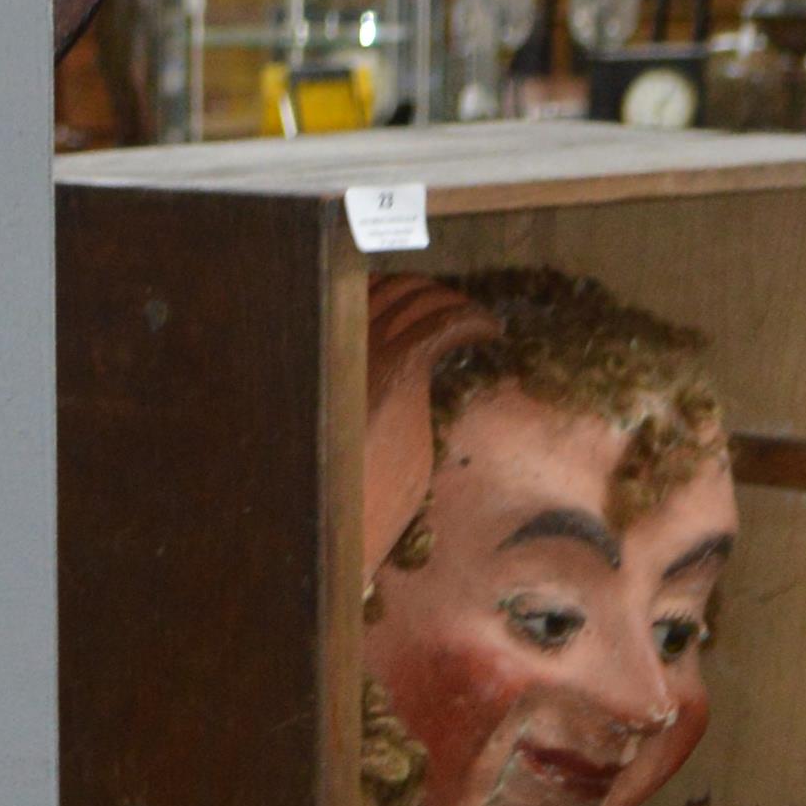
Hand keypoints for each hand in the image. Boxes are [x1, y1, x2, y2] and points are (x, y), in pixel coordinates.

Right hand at [359, 272, 501, 588]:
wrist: (332, 518)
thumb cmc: (331, 489)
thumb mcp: (333, 429)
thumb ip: (351, 387)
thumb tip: (380, 377)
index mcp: (314, 350)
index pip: (357, 294)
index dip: (395, 291)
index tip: (422, 304)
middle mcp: (334, 340)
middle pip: (390, 288)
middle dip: (427, 293)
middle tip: (454, 312)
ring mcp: (364, 350)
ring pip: (418, 299)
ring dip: (453, 304)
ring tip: (477, 323)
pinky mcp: (398, 369)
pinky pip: (444, 322)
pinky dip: (473, 320)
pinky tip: (491, 333)